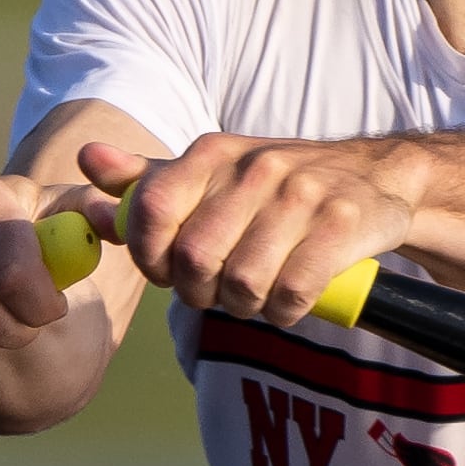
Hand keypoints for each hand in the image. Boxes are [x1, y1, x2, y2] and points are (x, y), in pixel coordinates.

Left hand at [87, 133, 416, 328]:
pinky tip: (291, 300)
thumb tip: (86, 159)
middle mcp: (255, 168)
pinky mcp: (342, 226)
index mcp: (213, 154)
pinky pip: (293, 293)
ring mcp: (302, 195)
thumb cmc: (279, 187)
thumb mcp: (213, 174)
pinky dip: (286, 311)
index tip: (169, 272)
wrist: (378, 177)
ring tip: (258, 296)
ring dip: (246, 307)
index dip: (150, 256)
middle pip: (195, 259)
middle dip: (200, 293)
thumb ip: (147, 178)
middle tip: (218, 293)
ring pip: (244, 283)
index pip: (150, 208)